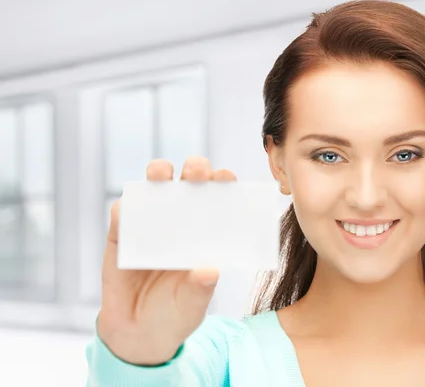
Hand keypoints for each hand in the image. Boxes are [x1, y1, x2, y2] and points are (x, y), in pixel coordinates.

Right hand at [97, 156, 236, 364]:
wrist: (138, 333)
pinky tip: (128, 212)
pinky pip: (121, 214)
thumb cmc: (175, 313)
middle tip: (196, 171)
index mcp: (205, 233)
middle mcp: (179, 222)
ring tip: (160, 175)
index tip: (225, 177)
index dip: (222, 183)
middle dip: (194, 169)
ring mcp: (149, 225)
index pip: (217, 199)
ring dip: (157, 174)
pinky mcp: (121, 235)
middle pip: (188, 183)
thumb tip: (210, 271)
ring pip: (153, 188)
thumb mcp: (192, 305)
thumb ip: (200, 289)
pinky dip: (124, 209)